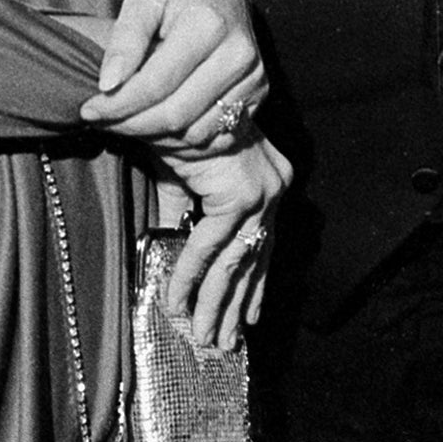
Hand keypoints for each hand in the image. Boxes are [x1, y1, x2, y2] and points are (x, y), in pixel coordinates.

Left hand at [78, 0, 267, 149]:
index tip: (88, 110)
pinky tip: (160, 124)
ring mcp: (254, 78)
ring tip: (130, 120)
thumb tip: (109, 85)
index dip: (118, 104)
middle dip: (131, 124)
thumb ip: (125, 39)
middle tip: (103, 121)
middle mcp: (239, 53)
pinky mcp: (259, 95)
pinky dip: (183, 141)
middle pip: (176, 114)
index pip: (156, 83)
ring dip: (156, 136)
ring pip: (195, 133)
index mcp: (209, 24)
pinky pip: (216, 138)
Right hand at [153, 131, 290, 347]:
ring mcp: (262, 192)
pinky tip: (176, 302)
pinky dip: (190, 275)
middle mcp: (274, 188)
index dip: (254, 286)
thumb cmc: (175, 133)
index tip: (247, 317)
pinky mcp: (240, 196)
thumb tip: (177, 252)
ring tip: (206, 336)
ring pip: (235, 261)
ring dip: (216, 303)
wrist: (168, 99)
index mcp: (269, 183)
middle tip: (225, 342)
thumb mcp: (184, 183)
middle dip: (236, 305)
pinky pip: (210, 247)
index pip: (264, 245)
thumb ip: (186, 216)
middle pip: (254, 260)